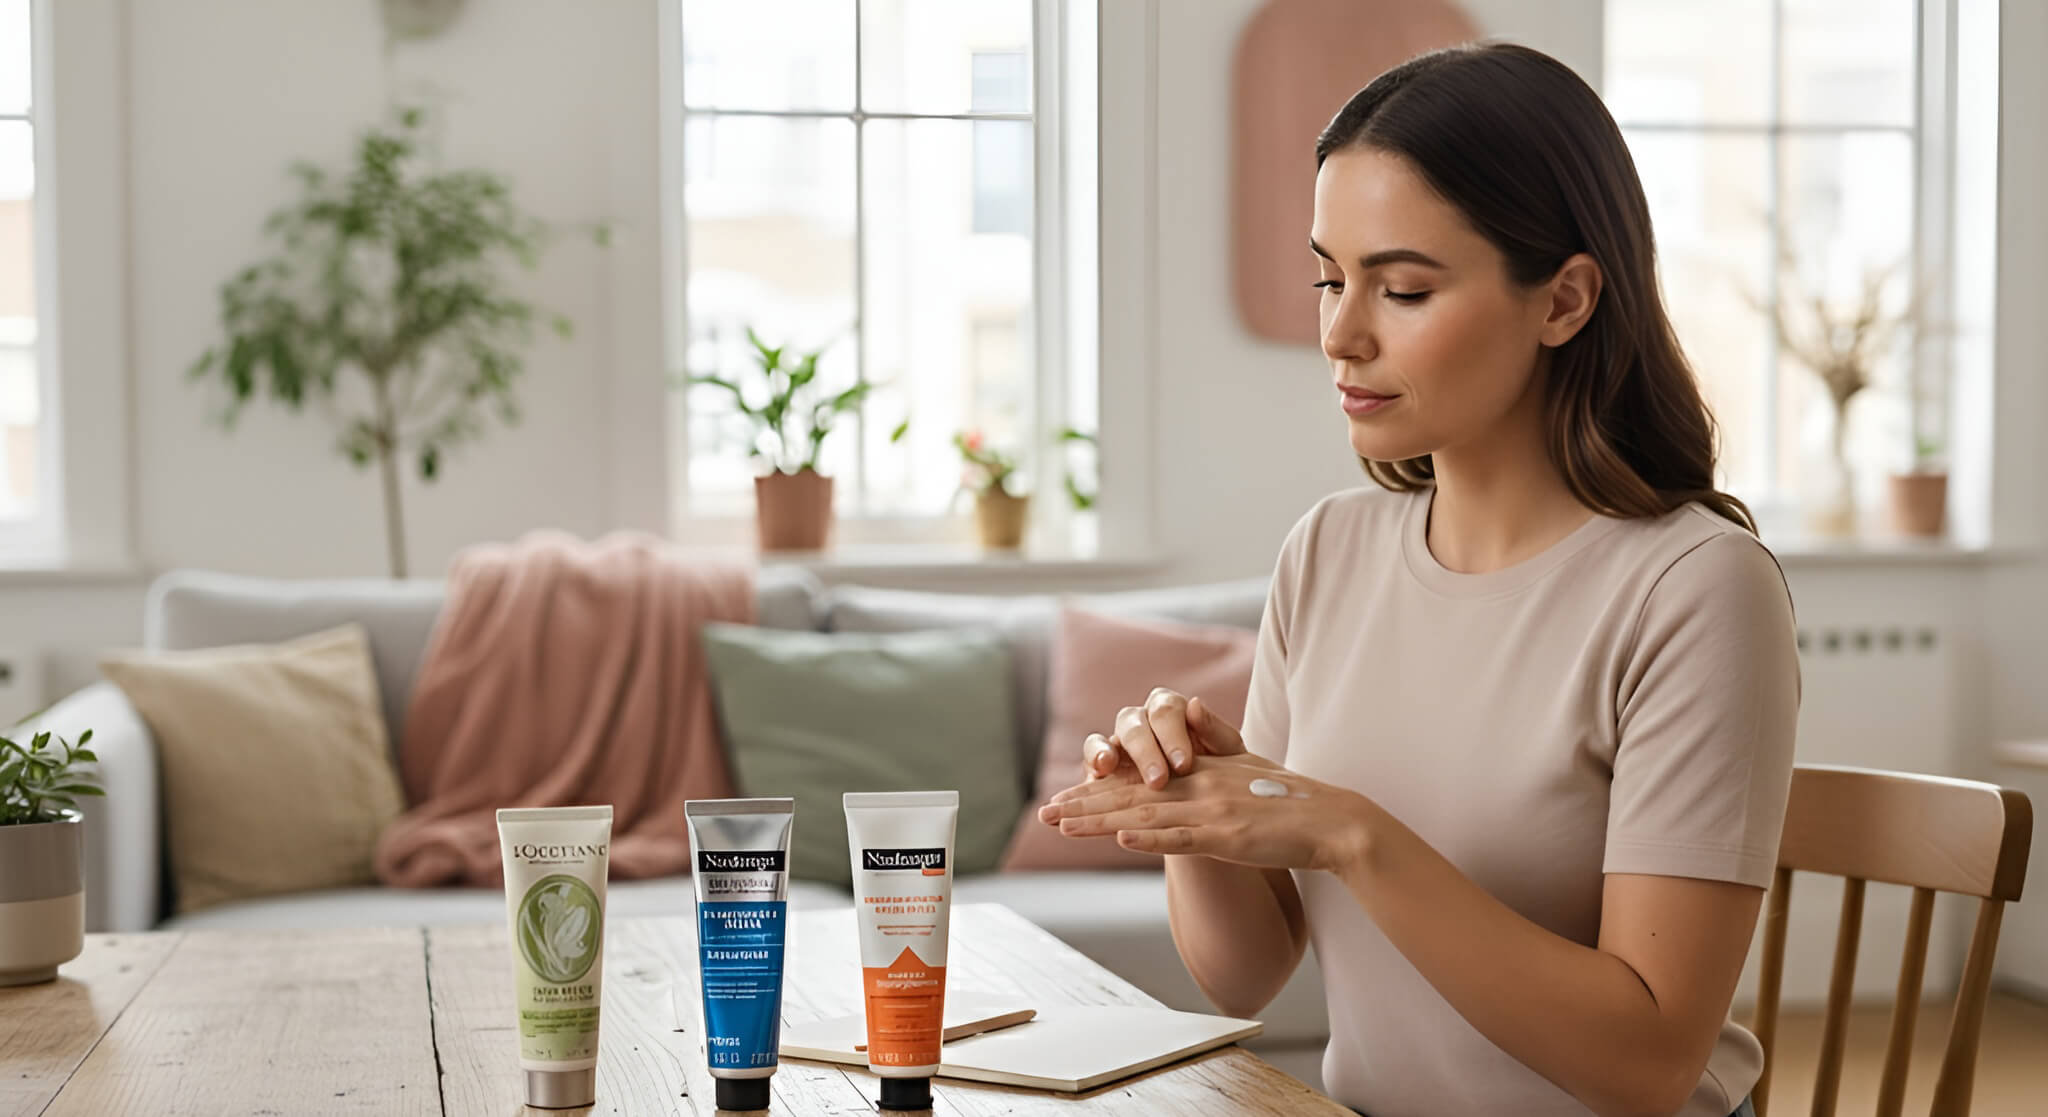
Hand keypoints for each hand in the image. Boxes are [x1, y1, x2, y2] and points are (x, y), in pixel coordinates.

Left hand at [1037, 753, 1373, 873]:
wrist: (1333, 821)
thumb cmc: (1292, 799)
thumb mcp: (1251, 763)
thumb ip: (1218, 741)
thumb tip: (1191, 710)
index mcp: (1202, 771)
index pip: (1139, 778)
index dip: (1099, 787)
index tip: (1065, 796)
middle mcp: (1200, 785)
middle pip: (1131, 794)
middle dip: (1085, 802)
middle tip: (1045, 812)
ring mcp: (1212, 810)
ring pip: (1145, 815)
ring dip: (1100, 821)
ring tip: (1063, 826)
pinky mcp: (1229, 835)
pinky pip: (1182, 839)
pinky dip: (1150, 840)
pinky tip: (1120, 840)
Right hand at [1084, 688, 1245, 791]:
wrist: (1207, 802)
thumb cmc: (1220, 773)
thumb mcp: (1227, 756)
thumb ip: (1214, 731)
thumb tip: (1196, 703)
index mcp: (1171, 710)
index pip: (1167, 710)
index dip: (1173, 736)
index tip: (1183, 764)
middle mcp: (1142, 720)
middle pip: (1134, 723)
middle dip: (1145, 751)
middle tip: (1158, 781)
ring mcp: (1118, 741)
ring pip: (1106, 735)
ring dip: (1106, 752)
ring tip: (1108, 768)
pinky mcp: (1101, 764)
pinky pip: (1090, 757)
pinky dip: (1091, 763)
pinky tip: (1096, 775)